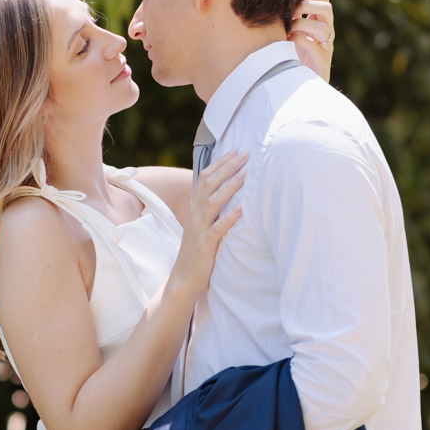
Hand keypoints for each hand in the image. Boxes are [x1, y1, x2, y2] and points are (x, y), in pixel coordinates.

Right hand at [171, 150, 247, 297]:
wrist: (184, 278)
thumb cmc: (198, 251)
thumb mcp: (203, 226)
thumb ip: (212, 209)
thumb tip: (228, 191)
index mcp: (195, 208)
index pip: (205, 178)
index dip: (220, 163)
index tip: (235, 150)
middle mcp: (195, 215)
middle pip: (209, 184)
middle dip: (227, 167)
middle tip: (244, 154)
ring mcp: (199, 230)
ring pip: (213, 202)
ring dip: (230, 186)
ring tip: (246, 174)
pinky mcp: (205, 246)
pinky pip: (217, 229)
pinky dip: (230, 218)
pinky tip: (242, 209)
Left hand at [289, 0, 334, 82]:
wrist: (306, 82)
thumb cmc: (299, 56)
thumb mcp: (297, 32)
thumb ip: (295, 18)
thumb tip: (281, 0)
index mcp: (322, 22)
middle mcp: (328, 32)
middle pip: (326, 8)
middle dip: (306, 6)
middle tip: (289, 11)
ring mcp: (326, 46)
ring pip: (321, 27)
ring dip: (301, 24)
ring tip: (287, 28)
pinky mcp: (321, 60)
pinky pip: (312, 45)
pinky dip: (298, 39)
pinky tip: (287, 40)